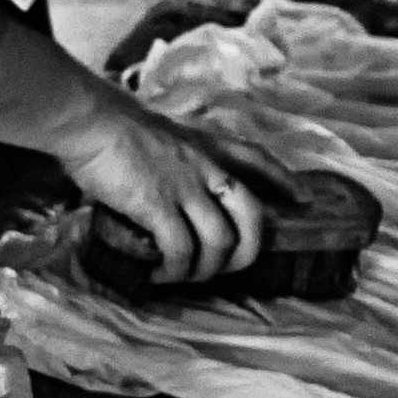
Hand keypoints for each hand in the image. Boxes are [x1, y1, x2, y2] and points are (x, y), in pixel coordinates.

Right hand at [56, 100, 298, 285]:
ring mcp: (186, 187)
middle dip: (248, 250)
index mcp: (209, 146)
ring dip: (206, 269)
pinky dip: (175, 270)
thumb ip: (176, 162)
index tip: (304, 199)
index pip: (259, 159)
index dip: (285, 181)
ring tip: (185, 276)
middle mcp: (207, 167)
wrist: (92, 121)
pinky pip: (180, 249)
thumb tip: (165, 191)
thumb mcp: (163, 138)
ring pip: (219, 241)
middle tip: (230, 268)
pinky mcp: (159, 206)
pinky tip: (160, 275)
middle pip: (251, 215)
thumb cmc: (116, 128)